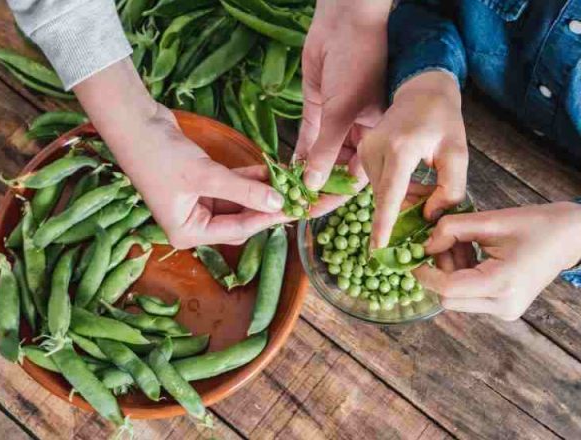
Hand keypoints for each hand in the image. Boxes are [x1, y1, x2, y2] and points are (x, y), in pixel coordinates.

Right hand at [74, 59, 286, 247]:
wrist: (135, 122)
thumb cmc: (160, 156)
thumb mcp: (206, 176)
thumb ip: (244, 191)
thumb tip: (277, 203)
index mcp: (187, 232)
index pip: (236, 230)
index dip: (266, 218)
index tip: (294, 210)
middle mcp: (191, 223)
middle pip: (238, 220)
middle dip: (263, 206)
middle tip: (294, 196)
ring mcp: (195, 203)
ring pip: (236, 202)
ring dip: (257, 190)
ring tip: (285, 180)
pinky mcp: (199, 183)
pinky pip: (229, 186)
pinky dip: (246, 179)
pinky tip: (267, 170)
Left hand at [296, 0, 390, 194]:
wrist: (344, 20)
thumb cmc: (357, 62)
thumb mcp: (342, 111)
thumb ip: (327, 150)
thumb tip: (314, 183)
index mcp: (378, 133)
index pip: (360, 174)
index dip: (340, 194)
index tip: (321, 211)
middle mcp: (359, 130)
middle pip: (339, 168)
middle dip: (320, 188)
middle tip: (299, 208)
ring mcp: (337, 120)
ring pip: (322, 155)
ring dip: (306, 173)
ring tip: (288, 193)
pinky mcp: (319, 108)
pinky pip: (309, 138)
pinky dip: (299, 153)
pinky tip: (286, 171)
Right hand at [359, 70, 467, 248]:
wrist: (421, 91)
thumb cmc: (443, 120)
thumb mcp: (457, 154)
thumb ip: (450, 189)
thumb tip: (430, 216)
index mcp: (400, 149)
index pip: (390, 194)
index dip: (384, 224)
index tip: (377, 248)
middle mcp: (375, 149)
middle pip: (386, 197)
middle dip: (406, 211)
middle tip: (431, 208)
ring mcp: (365, 150)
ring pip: (381, 192)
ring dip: (402, 199)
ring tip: (425, 188)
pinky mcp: (362, 152)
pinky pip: (378, 183)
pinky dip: (395, 189)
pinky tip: (412, 180)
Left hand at [415, 203, 580, 320]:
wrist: (572, 237)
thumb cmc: (537, 224)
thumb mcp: (490, 220)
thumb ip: (452, 229)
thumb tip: (424, 244)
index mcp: (501, 284)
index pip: (447, 288)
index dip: (424, 273)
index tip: (413, 256)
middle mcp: (503, 305)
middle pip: (448, 297)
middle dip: (438, 271)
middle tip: (443, 243)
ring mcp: (505, 310)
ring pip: (456, 299)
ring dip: (449, 273)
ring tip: (463, 245)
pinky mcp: (504, 308)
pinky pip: (469, 297)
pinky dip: (462, 277)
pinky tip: (471, 254)